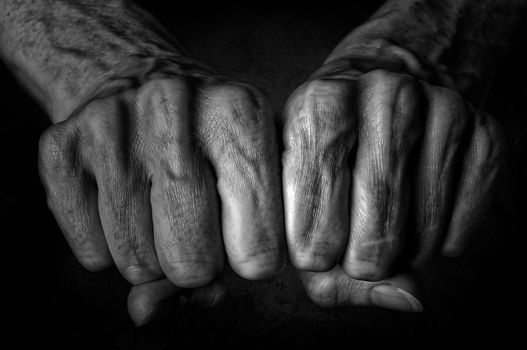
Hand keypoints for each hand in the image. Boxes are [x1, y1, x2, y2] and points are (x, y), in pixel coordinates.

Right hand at [39, 71, 285, 323]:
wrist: (139, 78)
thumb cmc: (209, 142)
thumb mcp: (247, 176)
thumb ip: (225, 255)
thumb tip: (146, 311)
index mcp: (241, 114)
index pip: (259, 249)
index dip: (251, 259)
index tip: (244, 239)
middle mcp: (174, 109)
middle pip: (195, 264)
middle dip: (199, 262)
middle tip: (196, 222)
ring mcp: (111, 126)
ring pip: (138, 264)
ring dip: (154, 254)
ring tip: (157, 204)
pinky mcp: (60, 148)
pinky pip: (94, 254)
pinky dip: (111, 246)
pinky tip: (121, 200)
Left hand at [282, 68, 503, 309]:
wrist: (376, 101)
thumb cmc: (324, 164)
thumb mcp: (298, 204)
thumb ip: (332, 272)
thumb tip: (407, 299)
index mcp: (318, 103)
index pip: (315, 195)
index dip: (314, 247)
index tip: (314, 257)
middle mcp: (381, 91)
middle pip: (378, 208)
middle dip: (365, 259)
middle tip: (359, 260)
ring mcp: (439, 104)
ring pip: (427, 217)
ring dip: (407, 253)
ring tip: (390, 243)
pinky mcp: (482, 128)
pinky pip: (470, 209)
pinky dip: (448, 238)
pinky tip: (425, 228)